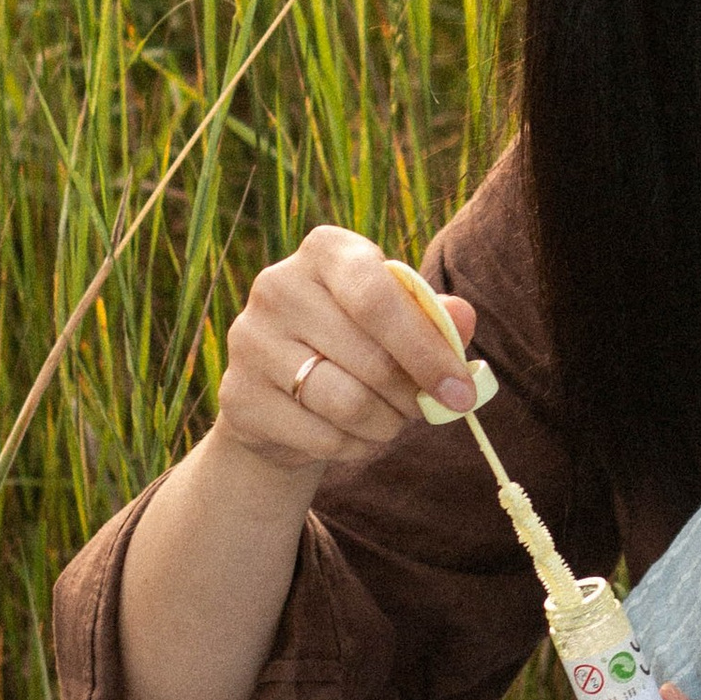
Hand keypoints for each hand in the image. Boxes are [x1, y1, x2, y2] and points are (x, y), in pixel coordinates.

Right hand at [207, 225, 480, 487]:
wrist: (283, 394)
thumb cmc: (358, 345)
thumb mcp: (401, 323)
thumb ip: (434, 319)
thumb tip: (462, 316)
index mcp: (326, 251)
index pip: (378, 298)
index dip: (427, 350)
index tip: (461, 393)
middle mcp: (278, 286)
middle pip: (371, 360)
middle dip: (412, 397)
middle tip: (427, 410)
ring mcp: (250, 340)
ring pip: (347, 403)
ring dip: (385, 426)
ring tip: (390, 422)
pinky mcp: (237, 395)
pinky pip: (320, 437)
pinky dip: (353, 447)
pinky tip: (353, 436)